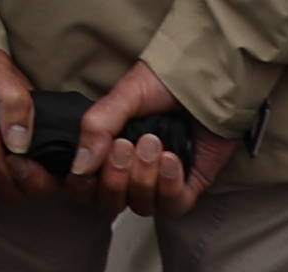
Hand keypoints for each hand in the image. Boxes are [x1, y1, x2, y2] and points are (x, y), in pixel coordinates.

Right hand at [61, 56, 231, 212]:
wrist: (208, 81)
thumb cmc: (166, 82)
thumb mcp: (124, 96)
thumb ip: (97, 127)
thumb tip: (79, 166)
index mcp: (108, 151)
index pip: (84, 187)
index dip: (80, 187)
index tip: (87, 171)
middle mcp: (131, 171)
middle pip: (110, 203)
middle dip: (114, 179)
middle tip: (125, 147)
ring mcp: (159, 182)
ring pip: (141, 206)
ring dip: (144, 178)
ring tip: (154, 144)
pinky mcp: (188, 187)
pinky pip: (172, 206)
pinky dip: (169, 186)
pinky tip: (172, 159)